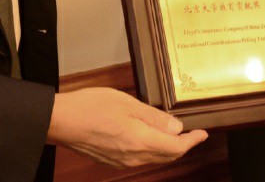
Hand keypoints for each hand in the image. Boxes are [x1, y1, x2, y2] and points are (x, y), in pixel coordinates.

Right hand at [47, 87, 207, 166]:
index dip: (192, 141)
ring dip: (167, 148)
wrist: (62, 122)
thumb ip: (154, 117)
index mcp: (140, 141)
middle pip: (167, 155)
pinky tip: (148, 138)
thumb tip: (176, 127)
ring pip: (154, 158)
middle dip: (182, 146)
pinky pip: (140, 158)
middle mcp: (134, 157)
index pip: (176, 147)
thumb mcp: (127, 103)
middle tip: (191, 134)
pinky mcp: (112, 161)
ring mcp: (122, 161)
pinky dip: (151, 149)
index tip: (202, 133)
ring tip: (172, 133)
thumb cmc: (91, 107)